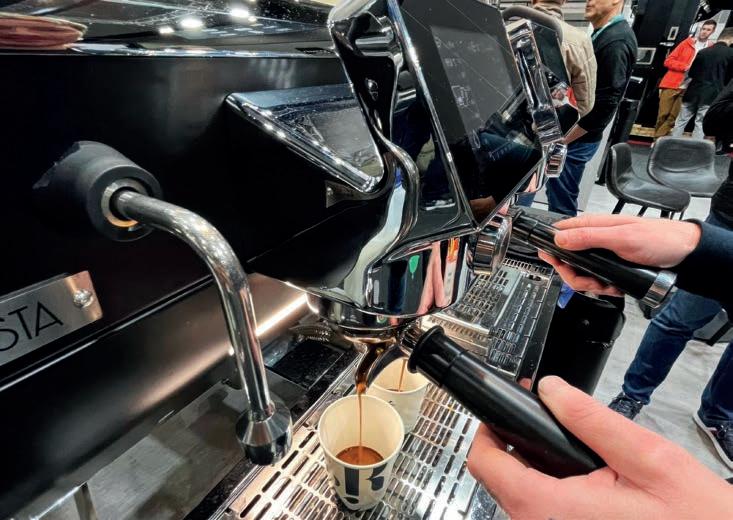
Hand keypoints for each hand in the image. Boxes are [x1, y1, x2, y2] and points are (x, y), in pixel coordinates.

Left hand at [467, 376, 732, 519]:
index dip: (486, 430)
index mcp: (554, 509)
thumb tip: (552, 390)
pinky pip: (539, 513)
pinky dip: (547, 490)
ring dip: (531, 468)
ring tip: (563, 446)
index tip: (498, 411)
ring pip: (516, 498)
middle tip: (540, 419)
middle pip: (497, 480)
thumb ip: (591, 420)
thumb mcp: (649, 459)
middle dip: (511, 445)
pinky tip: (578, 478)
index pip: (485, 464)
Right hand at [537, 214, 700, 295]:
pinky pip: (595, 280)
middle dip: (576, 276)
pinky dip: (602, 287)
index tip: (557, 264)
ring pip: (580, 274)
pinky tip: (613, 286)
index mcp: (592, 226)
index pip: (559, 235)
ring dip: (590, 284)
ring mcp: (602, 254)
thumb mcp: (621, 238)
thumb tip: (559, 238)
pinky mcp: (610, 266)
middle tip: (591, 282)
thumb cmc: (658, 239)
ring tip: (606, 285)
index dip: (553, 251)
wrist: (683, 254)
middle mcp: (594, 239)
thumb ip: (588, 237)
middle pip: (567, 261)